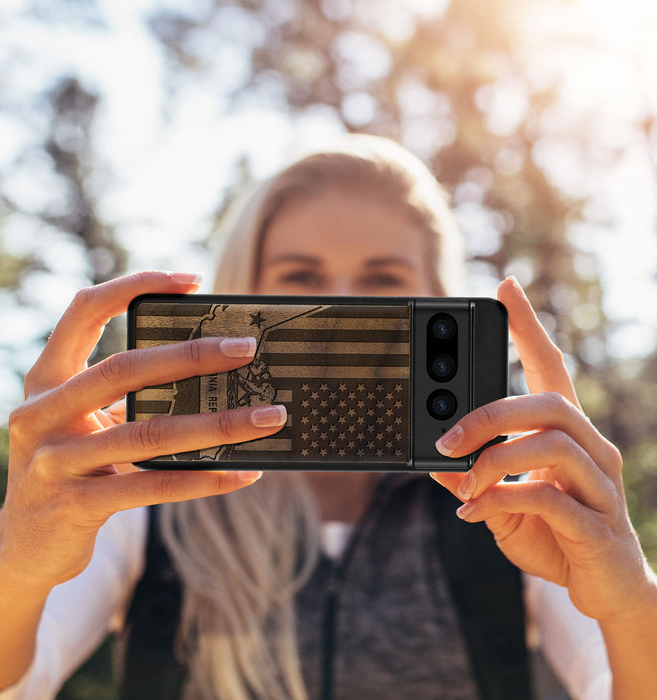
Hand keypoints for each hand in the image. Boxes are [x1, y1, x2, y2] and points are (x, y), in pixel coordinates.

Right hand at [0, 271, 285, 589]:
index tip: (193, 280)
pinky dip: (204, 479)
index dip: (135, 286)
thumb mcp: (84, 424)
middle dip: (192, 356)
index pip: (84, 311)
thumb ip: (126, 398)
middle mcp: (40, 413)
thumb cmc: (71, 470)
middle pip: (124, 369)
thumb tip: (213, 376)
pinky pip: (152, 487)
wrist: (23, 548)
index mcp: (46, 380)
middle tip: (247, 350)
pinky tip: (244, 473)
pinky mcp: (74, 505)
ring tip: (269, 417)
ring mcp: (53, 461)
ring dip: (218, 424)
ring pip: (148, 433)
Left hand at [431, 277, 653, 623]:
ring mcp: (600, 486)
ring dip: (494, 460)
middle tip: (447, 439)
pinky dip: (504, 499)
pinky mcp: (598, 525)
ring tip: (465, 483)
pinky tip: (478, 513)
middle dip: (490, 415)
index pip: (550, 367)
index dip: (528, 327)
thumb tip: (432, 460)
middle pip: (548, 403)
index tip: (505, 288)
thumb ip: (471, 478)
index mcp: (566, 434)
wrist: (603, 590)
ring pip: (552, 443)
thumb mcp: (501, 502)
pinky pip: (549, 497)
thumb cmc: (553, 534)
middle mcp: (591, 449)